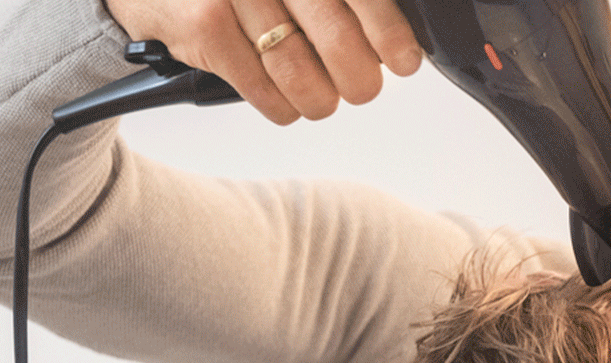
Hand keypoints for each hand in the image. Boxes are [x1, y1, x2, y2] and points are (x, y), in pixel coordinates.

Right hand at [107, 0, 422, 124]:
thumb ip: (331, 1)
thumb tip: (384, 38)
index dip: (388, 32)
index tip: (405, 61)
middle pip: (335, 34)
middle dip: (358, 77)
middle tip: (362, 89)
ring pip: (297, 67)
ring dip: (319, 98)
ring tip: (322, 101)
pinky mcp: (205, 24)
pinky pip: (258, 85)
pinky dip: (279, 105)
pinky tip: (286, 105)